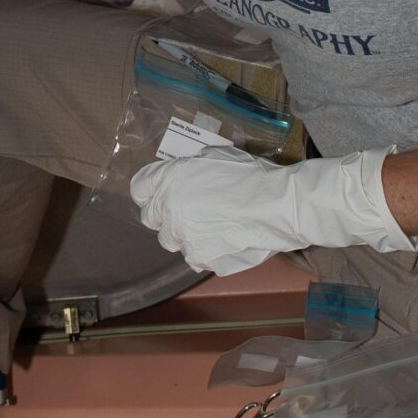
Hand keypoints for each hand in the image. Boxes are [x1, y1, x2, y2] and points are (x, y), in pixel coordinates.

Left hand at [130, 145, 417, 276]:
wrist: (277, 205)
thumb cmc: (249, 174)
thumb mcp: (212, 157)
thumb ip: (188, 169)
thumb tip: (183, 176)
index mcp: (167, 181)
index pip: (139, 188)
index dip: (151, 190)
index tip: (163, 191)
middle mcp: (168, 211)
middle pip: (152, 219)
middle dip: (168, 215)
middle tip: (191, 210)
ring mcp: (184, 239)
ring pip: (176, 242)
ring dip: (188, 235)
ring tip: (214, 226)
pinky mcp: (202, 259)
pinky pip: (199, 257)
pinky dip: (209, 251)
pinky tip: (228, 239)